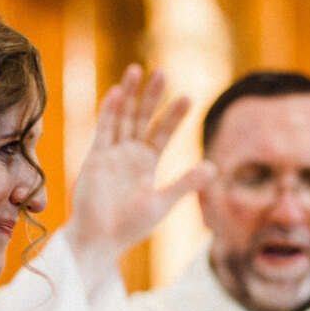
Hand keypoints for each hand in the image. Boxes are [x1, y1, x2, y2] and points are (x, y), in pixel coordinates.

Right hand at [64, 64, 214, 283]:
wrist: (100, 240)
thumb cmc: (130, 227)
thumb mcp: (163, 203)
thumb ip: (186, 184)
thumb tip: (214, 167)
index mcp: (146, 164)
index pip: (163, 133)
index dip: (174, 115)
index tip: (188, 97)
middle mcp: (129, 155)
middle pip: (142, 118)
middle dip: (152, 96)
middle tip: (162, 71)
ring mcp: (111, 154)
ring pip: (122, 117)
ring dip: (129, 94)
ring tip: (137, 70)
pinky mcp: (94, 159)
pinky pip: (103, 130)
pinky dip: (109, 112)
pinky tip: (117, 92)